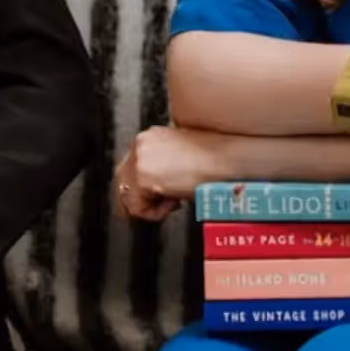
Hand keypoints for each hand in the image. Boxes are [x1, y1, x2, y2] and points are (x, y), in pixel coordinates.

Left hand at [112, 125, 228, 221]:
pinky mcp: (143, 178)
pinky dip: (156, 213)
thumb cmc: (215, 159)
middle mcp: (140, 145)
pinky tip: (175, 202)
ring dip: (150, 205)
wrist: (228, 160)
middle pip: (122, 181)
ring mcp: (139, 160)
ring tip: (174, 201)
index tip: (159, 196)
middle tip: (162, 205)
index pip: (130, 167)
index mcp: (148, 137)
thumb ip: (162, 164)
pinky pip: (137, 208)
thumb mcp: (181, 155)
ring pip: (128, 196)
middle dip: (140, 198)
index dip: (143, 188)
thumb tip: (153, 185)